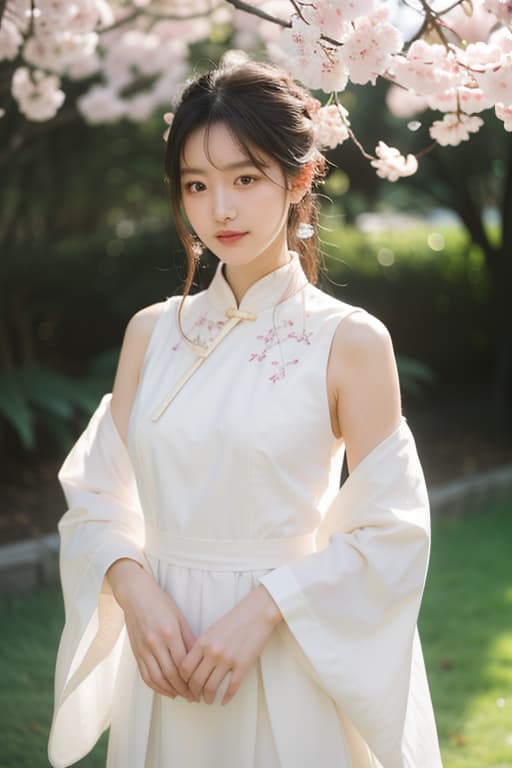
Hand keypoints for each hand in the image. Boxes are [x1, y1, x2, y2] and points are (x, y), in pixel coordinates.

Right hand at [106, 558, 196, 701]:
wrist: (136, 596)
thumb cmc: (161, 603)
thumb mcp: (180, 617)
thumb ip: (189, 638)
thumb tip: (199, 658)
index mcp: (170, 633)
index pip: (182, 663)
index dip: (191, 679)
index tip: (200, 686)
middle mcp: (155, 643)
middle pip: (170, 674)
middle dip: (183, 689)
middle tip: (193, 697)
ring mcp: (144, 649)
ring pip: (157, 678)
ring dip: (169, 690)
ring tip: (181, 696)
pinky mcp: (136, 652)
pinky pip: (145, 675)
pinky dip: (155, 686)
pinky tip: (165, 690)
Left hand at [178, 585, 281, 705]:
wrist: (256, 613)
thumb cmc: (234, 620)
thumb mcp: (212, 630)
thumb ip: (201, 647)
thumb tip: (191, 666)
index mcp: (203, 642)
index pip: (184, 668)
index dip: (182, 681)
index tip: (184, 686)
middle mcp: (213, 652)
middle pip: (196, 681)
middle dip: (193, 693)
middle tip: (194, 698)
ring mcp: (228, 659)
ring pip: (211, 687)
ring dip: (208, 698)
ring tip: (208, 700)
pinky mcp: (243, 665)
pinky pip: (232, 687)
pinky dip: (226, 697)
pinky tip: (224, 701)